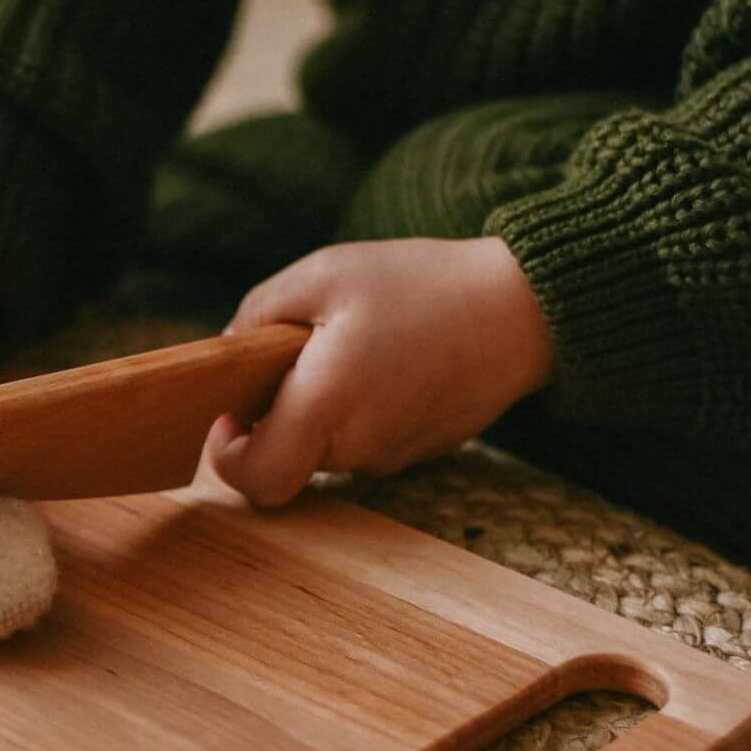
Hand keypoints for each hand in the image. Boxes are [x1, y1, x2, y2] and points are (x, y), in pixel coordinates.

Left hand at [208, 236, 553, 506]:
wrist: (523, 310)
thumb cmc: (422, 285)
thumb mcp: (323, 274)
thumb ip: (257, 314)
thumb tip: (227, 353)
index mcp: (327, 405)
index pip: (258, 477)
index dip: (228, 456)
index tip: (229, 413)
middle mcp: (358, 446)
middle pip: (286, 456)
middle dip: (276, 413)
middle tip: (297, 353)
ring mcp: (392, 456)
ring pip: (325, 447)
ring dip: (319, 407)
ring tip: (352, 346)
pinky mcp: (418, 451)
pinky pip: (363, 440)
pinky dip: (357, 409)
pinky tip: (386, 361)